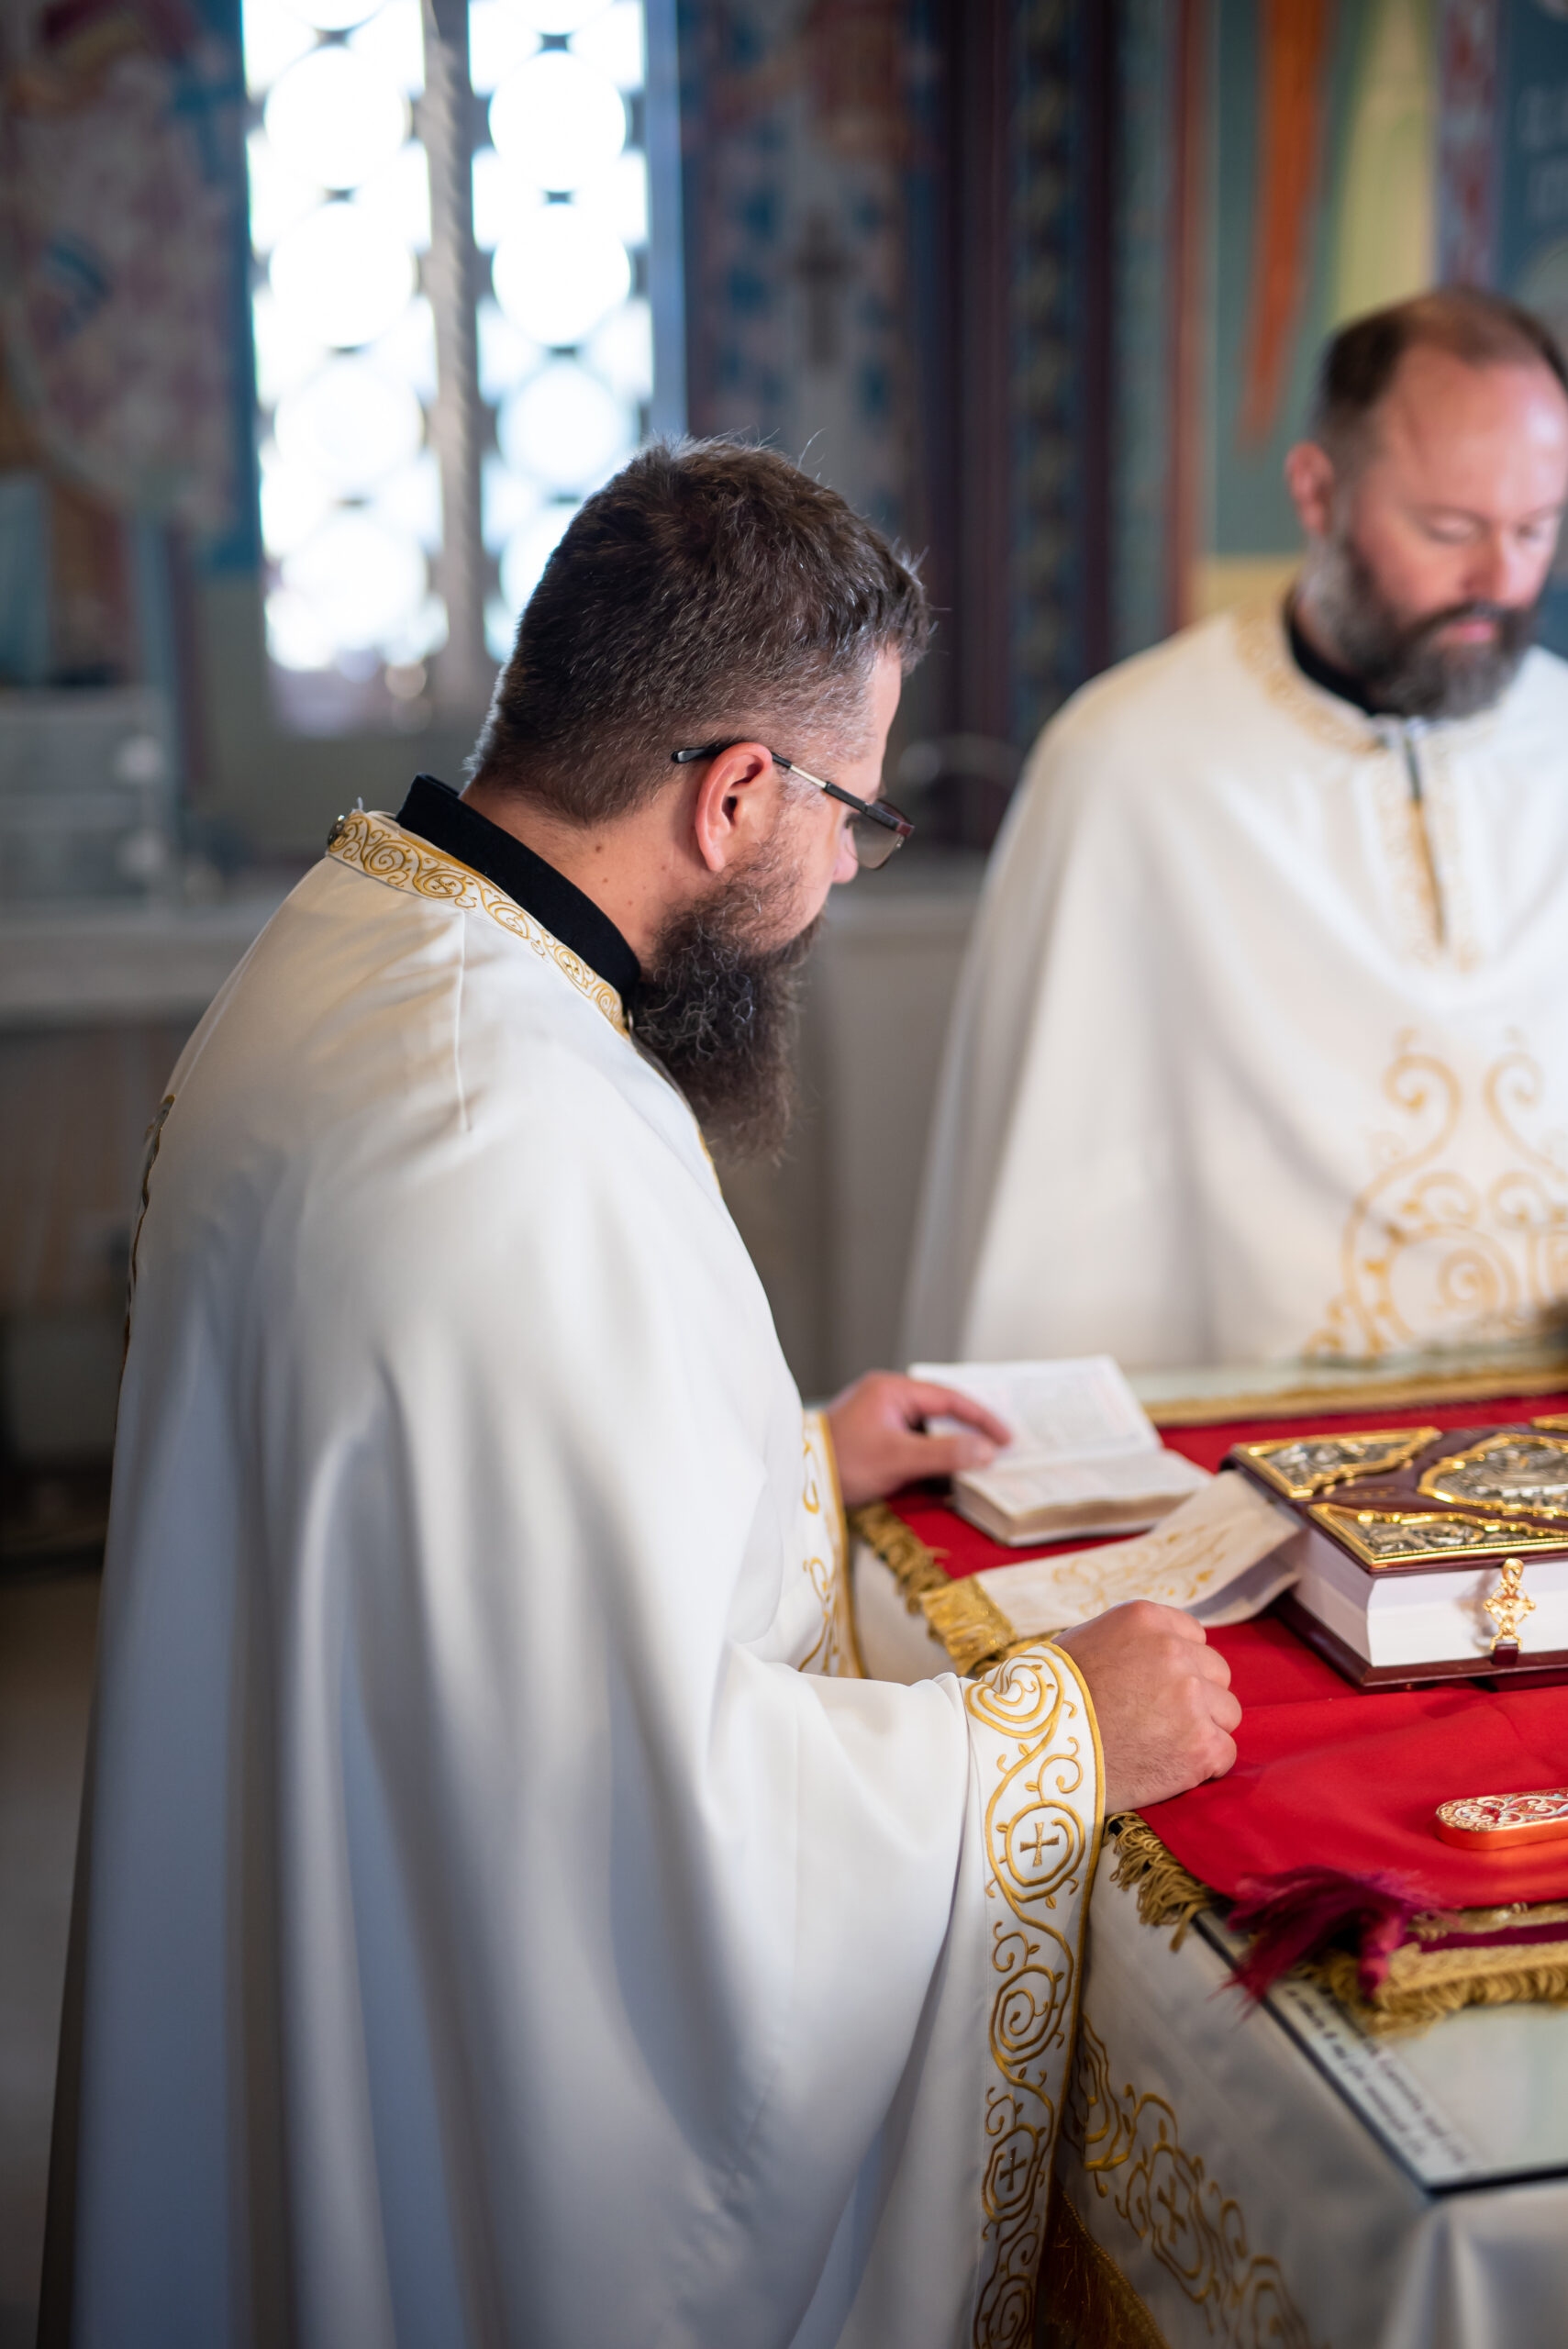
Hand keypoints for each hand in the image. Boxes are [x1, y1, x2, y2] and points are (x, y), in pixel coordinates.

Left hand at [825, 1372, 1009, 1507]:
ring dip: (950, 1445)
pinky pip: (912, 1440)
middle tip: (1000, 1449)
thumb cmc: (843, 1463)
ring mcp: (878, 1416)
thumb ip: (945, 1453)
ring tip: (978, 1463)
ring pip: (927, 1428)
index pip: (949, 1399)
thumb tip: (988, 1451)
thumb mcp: (899, 1458)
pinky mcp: (873, 1436)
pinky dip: (931, 1455)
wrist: (799, 1480)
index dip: (982, 1418)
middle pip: (940, 1410)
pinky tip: (945, 1473)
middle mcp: (886, 1396)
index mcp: (892, 1389)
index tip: (1007, 1439)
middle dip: (970, 1431)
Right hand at [1053, 1602, 1239, 1811]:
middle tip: (1161, 1720)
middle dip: (1197, 1696)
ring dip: (1203, 1729)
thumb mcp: (1085, 1643)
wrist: (1036, 1750)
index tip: (1157, 1688)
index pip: (1193, 1636)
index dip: (1179, 1666)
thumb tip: (1155, 1652)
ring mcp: (1192, 1698)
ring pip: (1226, 1712)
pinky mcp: (1201, 1745)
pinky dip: (1204, 1765)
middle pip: (1216, 1673)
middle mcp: (1174, 1651)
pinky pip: (1225, 1752)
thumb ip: (1130, 1642)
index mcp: (1145, 1620)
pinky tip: (1171, 1768)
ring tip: (1163, 1746)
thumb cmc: (1049, 1699)